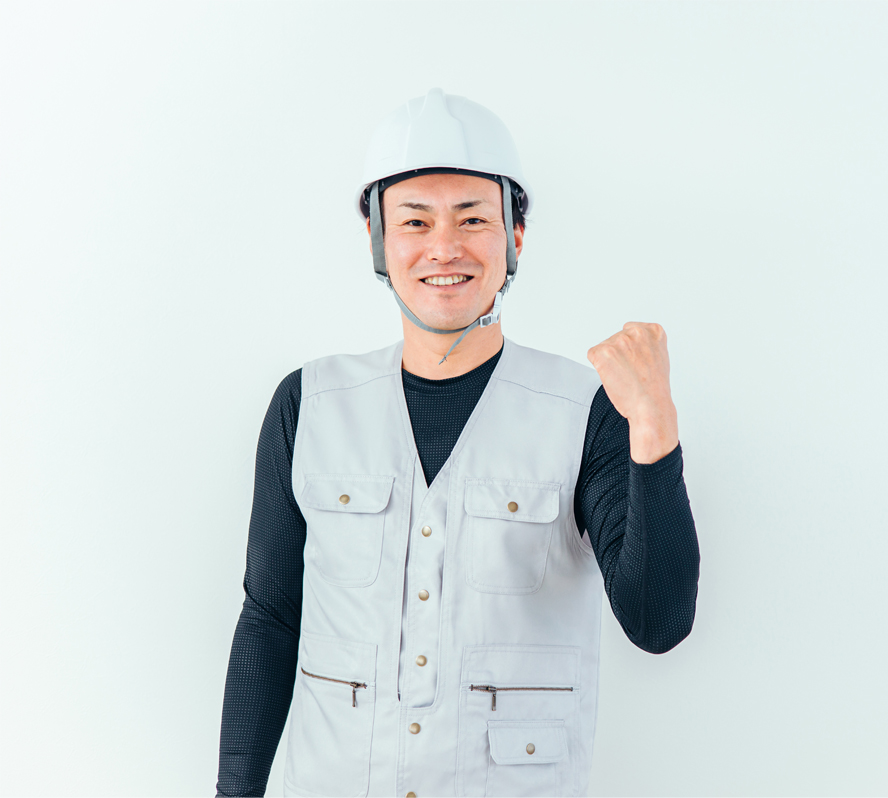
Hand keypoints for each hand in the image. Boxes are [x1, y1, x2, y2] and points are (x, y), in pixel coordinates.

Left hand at [587, 322, 678, 463]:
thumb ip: (646, 344)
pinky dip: (599, 368)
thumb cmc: (655, 389)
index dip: (631, 351)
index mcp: (653, 331)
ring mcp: (619, 341)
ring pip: (604, 349)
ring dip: (609, 362)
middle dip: (619, 356)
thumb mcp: (660, 357)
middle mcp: (636, 332)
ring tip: (625, 376)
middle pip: (616, 339)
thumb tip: (631, 344)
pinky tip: (614, 377)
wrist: (650, 406)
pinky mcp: (603, 351)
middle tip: (631, 373)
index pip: (631, 331)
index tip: (638, 363)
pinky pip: (593, 356)